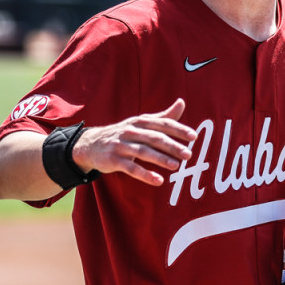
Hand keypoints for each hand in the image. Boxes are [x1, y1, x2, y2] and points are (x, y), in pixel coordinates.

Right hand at [72, 99, 196, 186]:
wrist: (90, 144)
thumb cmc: (123, 133)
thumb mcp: (141, 122)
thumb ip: (163, 116)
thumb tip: (182, 103)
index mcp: (140, 121)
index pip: (162, 124)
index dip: (178, 129)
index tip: (194, 137)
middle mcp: (131, 131)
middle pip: (155, 138)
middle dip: (172, 146)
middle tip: (189, 154)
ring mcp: (121, 145)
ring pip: (144, 152)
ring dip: (161, 159)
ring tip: (176, 166)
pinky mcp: (114, 160)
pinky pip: (131, 168)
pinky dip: (145, 175)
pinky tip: (158, 180)